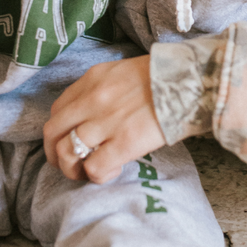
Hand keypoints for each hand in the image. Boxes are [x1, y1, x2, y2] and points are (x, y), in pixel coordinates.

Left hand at [43, 55, 164, 182]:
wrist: (193, 78)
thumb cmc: (165, 76)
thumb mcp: (123, 71)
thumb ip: (103, 88)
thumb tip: (94, 112)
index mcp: (93, 79)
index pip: (58, 109)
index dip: (60, 130)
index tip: (71, 139)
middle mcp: (93, 100)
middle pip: (53, 132)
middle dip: (55, 154)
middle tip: (70, 163)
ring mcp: (106, 122)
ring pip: (66, 153)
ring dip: (72, 168)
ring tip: (87, 172)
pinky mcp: (124, 143)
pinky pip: (94, 168)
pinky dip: (97, 175)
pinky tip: (112, 171)